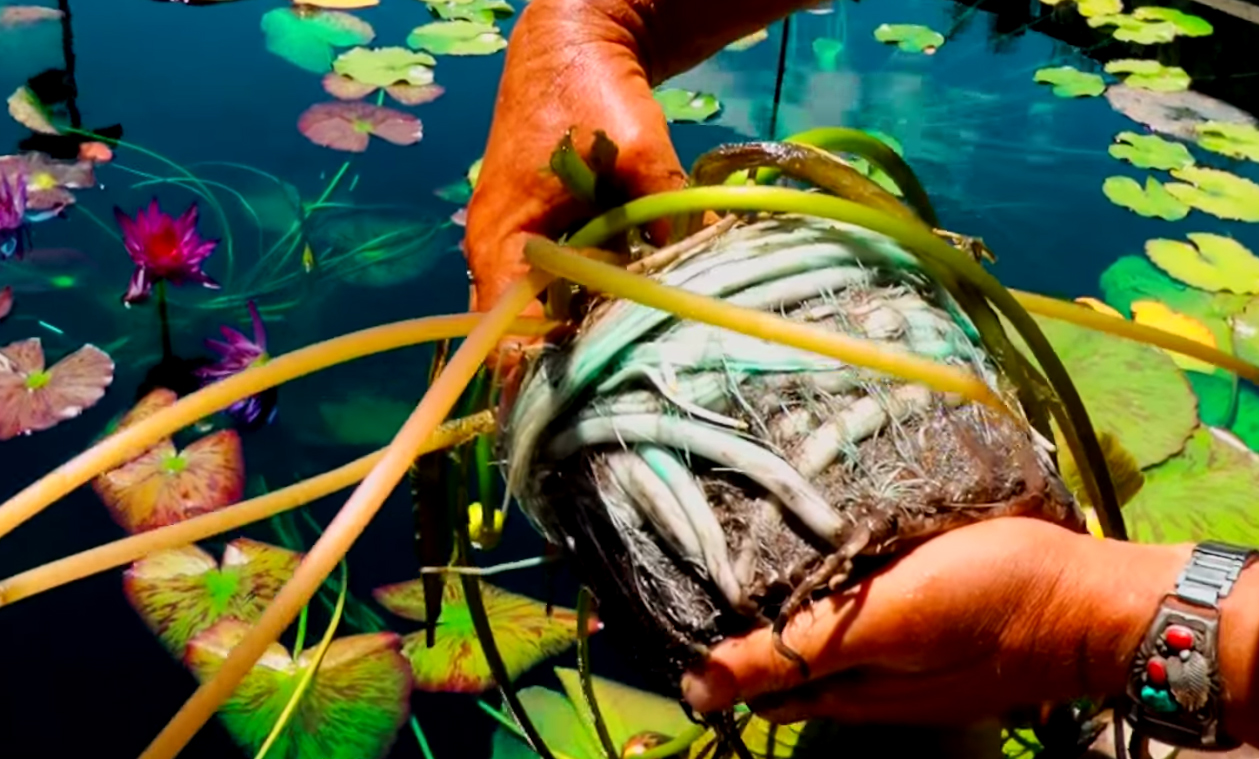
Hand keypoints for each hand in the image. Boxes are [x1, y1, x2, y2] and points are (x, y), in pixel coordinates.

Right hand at [462, 0, 687, 367]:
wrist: (574, 41)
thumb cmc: (589, 91)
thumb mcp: (640, 150)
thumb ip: (671, 208)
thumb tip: (717, 262)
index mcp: (502, 243)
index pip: (508, 338)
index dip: (543, 382)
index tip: (584, 416)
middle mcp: (502, 255)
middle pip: (531, 336)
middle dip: (575, 368)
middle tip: (626, 403)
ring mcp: (525, 248)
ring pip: (556, 315)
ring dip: (592, 339)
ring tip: (637, 379)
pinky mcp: (552, 238)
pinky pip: (574, 287)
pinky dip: (604, 304)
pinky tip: (645, 326)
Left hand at [679, 518, 1189, 724]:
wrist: (1092, 600)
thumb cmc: (989, 601)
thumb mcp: (885, 623)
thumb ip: (793, 653)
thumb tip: (696, 687)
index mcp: (842, 689)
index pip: (750, 676)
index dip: (713, 639)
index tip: (686, 582)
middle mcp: (863, 685)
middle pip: (781, 659)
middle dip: (746, 617)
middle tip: (718, 549)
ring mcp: (900, 661)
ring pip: (822, 637)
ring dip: (791, 601)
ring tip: (762, 539)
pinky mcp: (930, 630)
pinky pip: (865, 617)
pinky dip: (839, 591)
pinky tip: (839, 552)